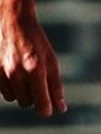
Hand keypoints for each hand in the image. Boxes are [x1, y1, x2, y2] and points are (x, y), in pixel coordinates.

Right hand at [0, 0, 64, 116]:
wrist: (13, 22)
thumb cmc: (37, 43)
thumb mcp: (52, 61)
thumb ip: (55, 86)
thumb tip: (61, 109)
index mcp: (36, 70)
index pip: (41, 103)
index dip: (47, 110)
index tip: (50, 110)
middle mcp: (17, 73)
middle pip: (27, 103)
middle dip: (34, 97)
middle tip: (38, 83)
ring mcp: (2, 73)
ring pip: (13, 98)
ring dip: (21, 92)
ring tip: (25, 76)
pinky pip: (3, 91)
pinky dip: (9, 87)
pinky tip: (14, 73)